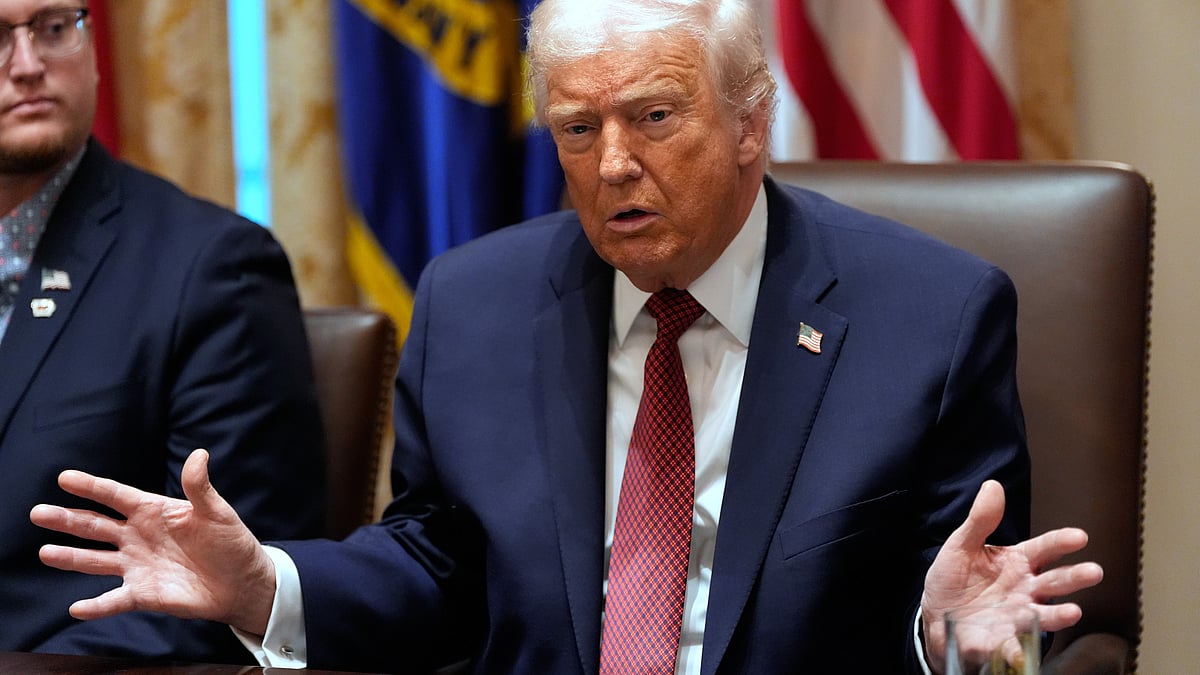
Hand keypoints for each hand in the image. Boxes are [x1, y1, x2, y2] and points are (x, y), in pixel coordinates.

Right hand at [29, 448, 277, 635]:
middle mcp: (138, 537)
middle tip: (38, 512)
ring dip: (70, 557)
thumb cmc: (231, 543)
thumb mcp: (217, 512)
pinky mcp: (144, 594)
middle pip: (95, 526)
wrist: (243, 582)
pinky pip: (114, 600)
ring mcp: (137, 566)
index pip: (115, 496)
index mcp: (153, 512)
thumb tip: (198, 454)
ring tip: (45, 552)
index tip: (64, 478)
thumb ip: (200, 487)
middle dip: (67, 519)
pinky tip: (76, 608)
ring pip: (95, 560)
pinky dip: (96, 606)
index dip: (91, 487)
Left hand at [919, 480, 1103, 673]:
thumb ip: (980, 520)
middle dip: (1074, 577)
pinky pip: (1013, 647)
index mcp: (1017, 562)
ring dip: (1059, 616)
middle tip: (1093, 572)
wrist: (936, 616)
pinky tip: (1022, 656)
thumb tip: (992, 486)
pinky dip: (1019, 652)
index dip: (1061, 542)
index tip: (1079, 537)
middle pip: (1054, 582)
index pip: (1044, 548)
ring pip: (1044, 615)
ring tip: (1072, 613)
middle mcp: (1025, 590)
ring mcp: (1017, 616)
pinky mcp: (1002, 640)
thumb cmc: (955, 578)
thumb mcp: (961, 545)